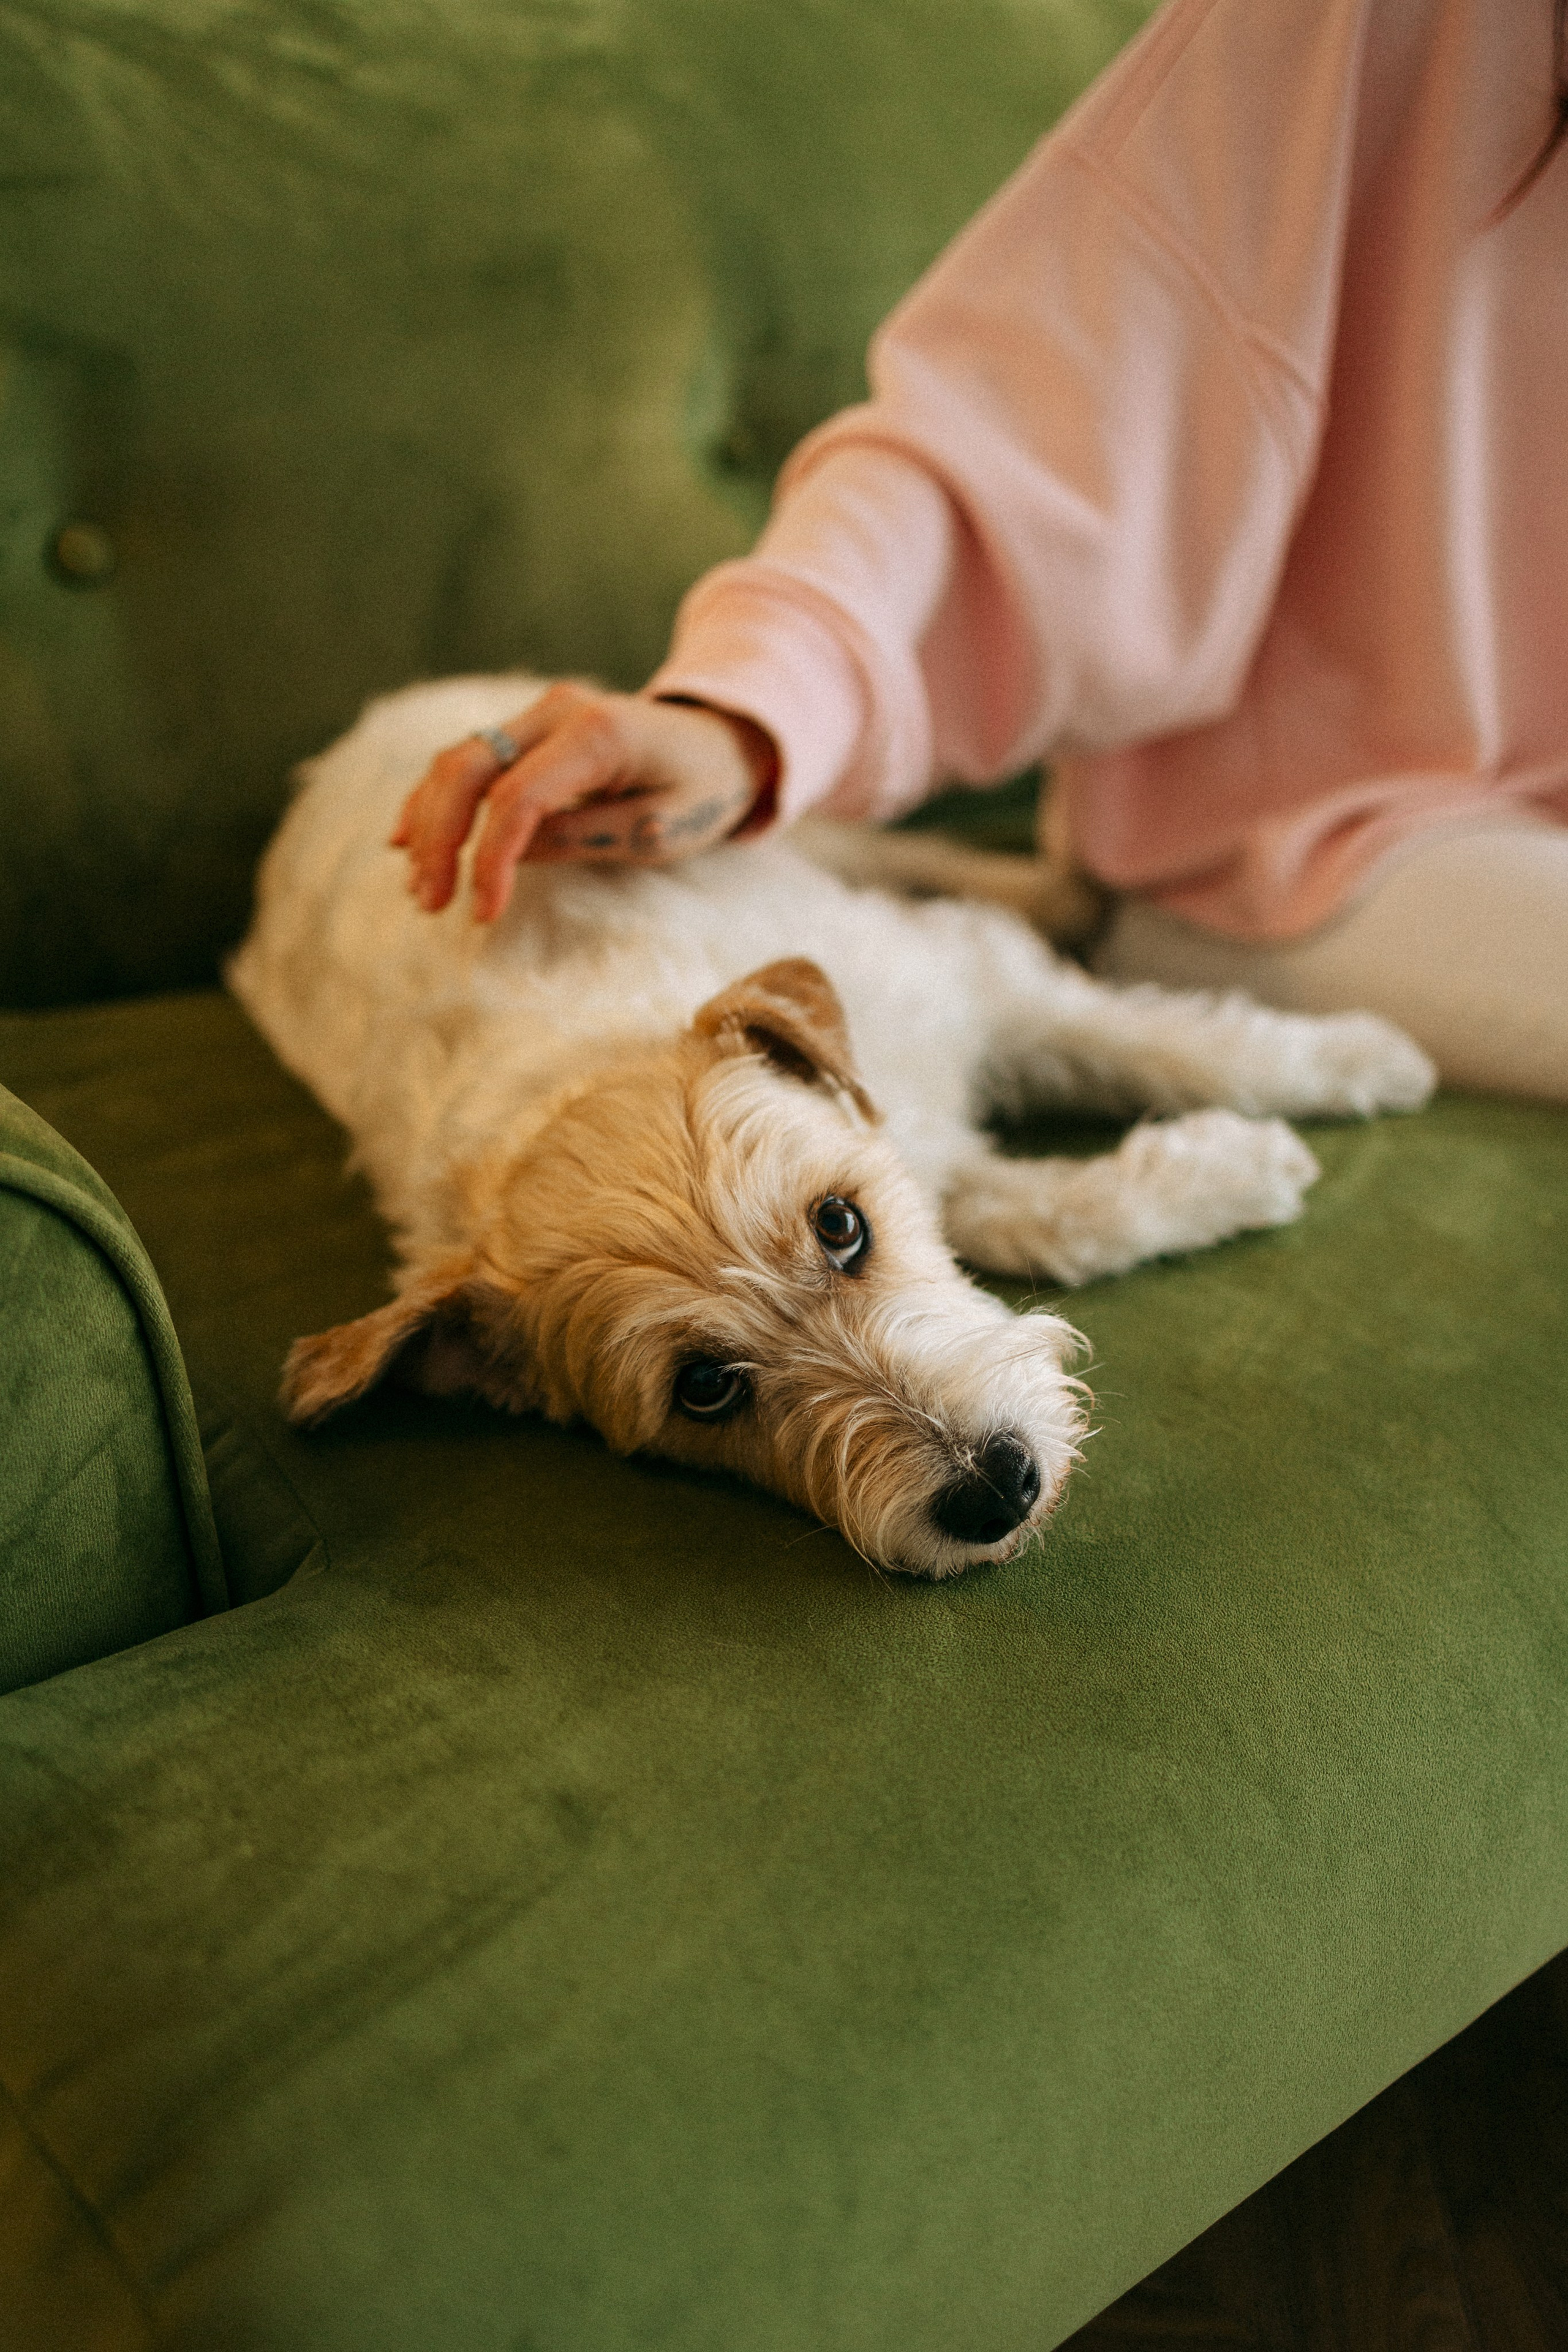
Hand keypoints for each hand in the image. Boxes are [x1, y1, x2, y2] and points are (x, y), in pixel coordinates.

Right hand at [390, 684, 776, 922]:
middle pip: (468, 768)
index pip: (517, 798)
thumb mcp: (661, 829)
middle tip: (429, 903)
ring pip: (459, 760)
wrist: (726, 740)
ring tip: (421, 888)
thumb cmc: (705, 791)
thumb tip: (510, 855)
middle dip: (439, 840)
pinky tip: (408, 840)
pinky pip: (471, 758)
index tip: (482, 914)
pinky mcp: (532, 725)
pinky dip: (438, 800)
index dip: (489, 860)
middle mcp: (559, 708)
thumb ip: (585, 836)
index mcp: (599, 733)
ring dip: (429, 823)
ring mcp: (541, 711)